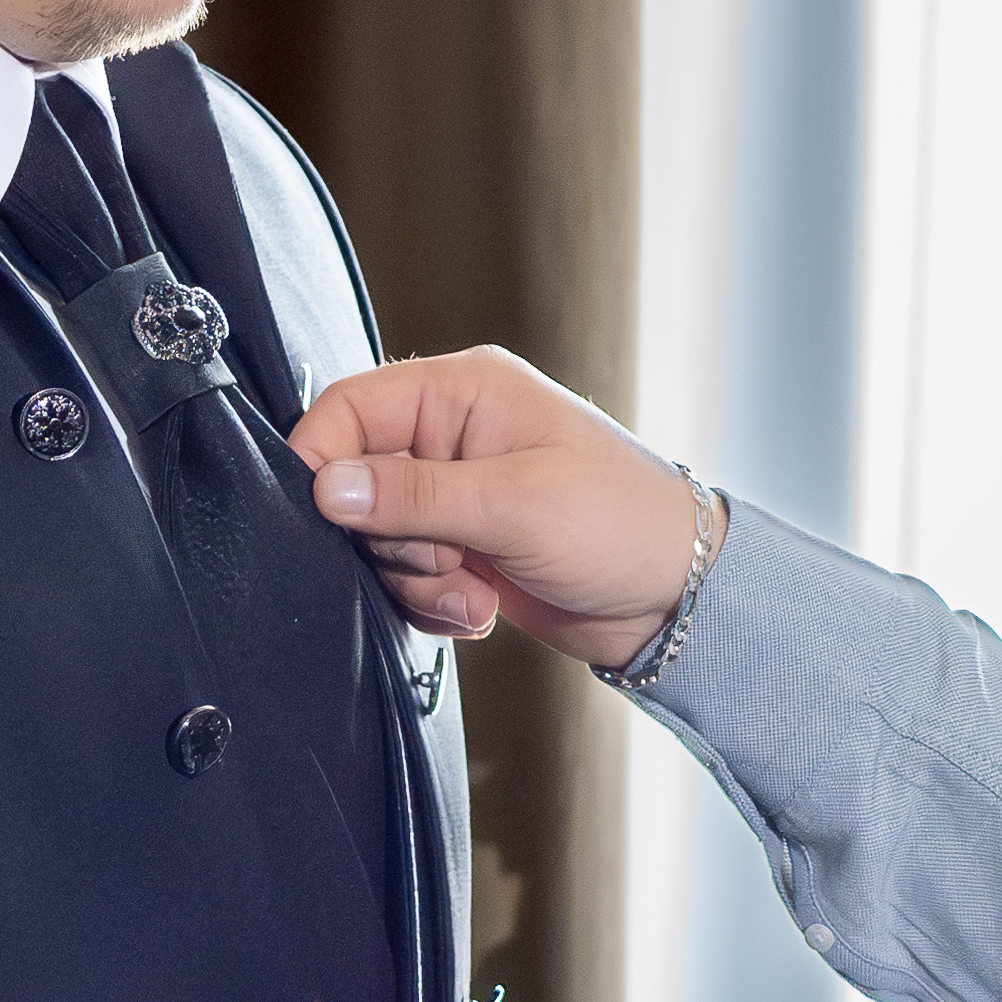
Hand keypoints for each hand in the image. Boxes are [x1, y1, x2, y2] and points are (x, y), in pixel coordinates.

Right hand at [289, 347, 715, 667]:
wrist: (677, 600)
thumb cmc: (621, 526)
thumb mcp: (514, 504)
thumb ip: (413, 495)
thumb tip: (326, 487)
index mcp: (465, 392)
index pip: (351, 406)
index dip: (324, 459)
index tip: (325, 516)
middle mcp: (453, 435)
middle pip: (357, 482)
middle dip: (390, 539)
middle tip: (445, 559)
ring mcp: (459, 494)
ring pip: (379, 538)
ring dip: (417, 579)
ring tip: (474, 592)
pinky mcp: (465, 546)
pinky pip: (407, 575)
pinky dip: (434, 601)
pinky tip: (481, 609)